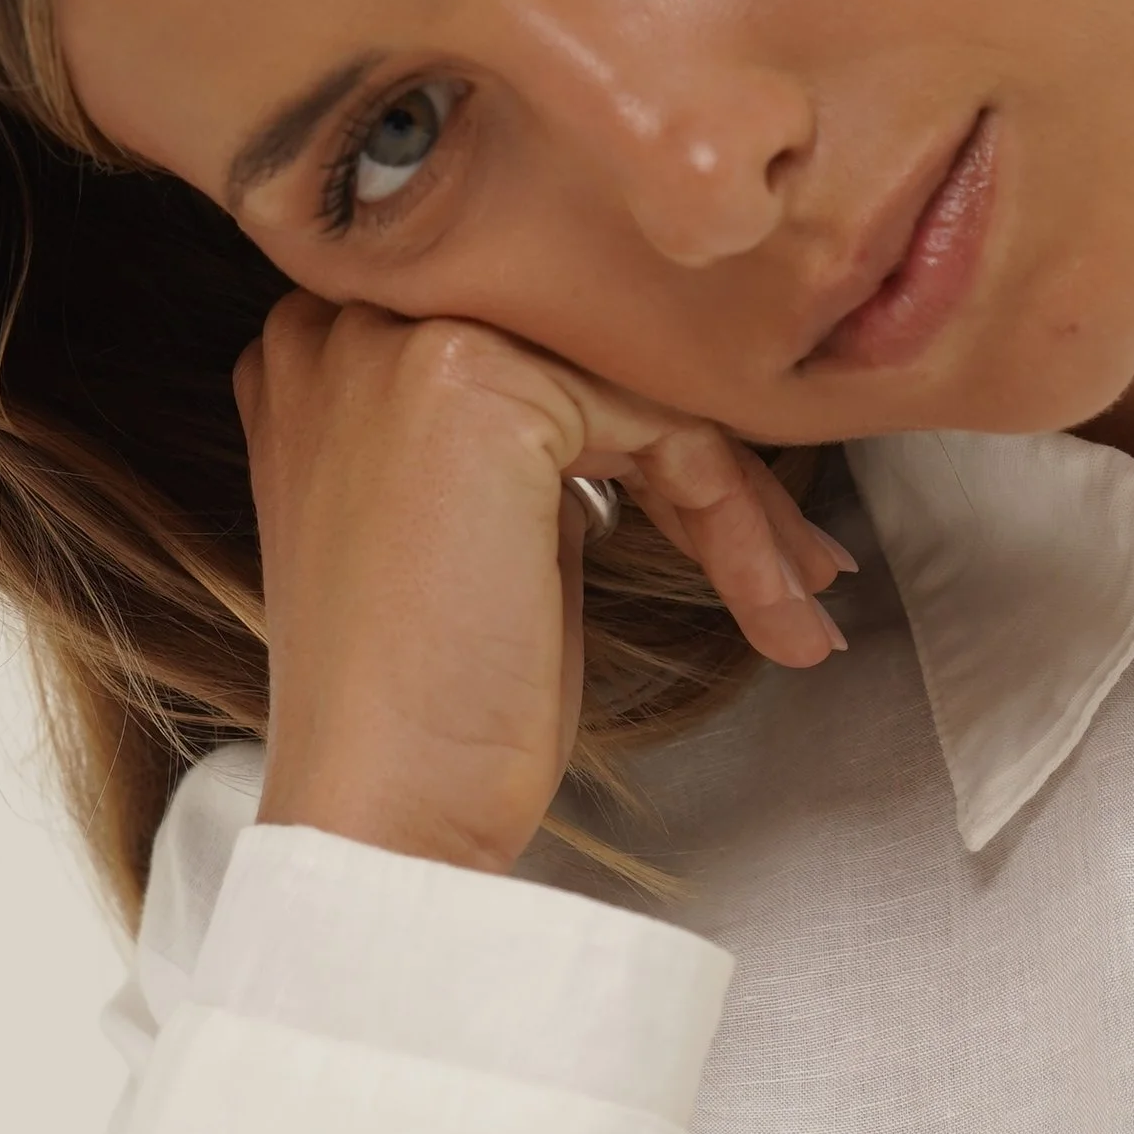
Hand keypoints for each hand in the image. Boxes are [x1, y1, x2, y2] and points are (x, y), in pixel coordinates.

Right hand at [235, 298, 849, 872]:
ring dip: (746, 505)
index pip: (546, 353)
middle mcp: (348, 320)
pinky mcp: (468, 382)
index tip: (740, 527)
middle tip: (802, 562)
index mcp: (330, 350)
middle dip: (717, 463)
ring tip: (798, 603)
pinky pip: (664, 426)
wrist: (385, 813)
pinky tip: (770, 611)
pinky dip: (736, 522)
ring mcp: (399, 342)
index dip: (653, 436)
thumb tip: (672, 410)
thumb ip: (535, 445)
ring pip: (642, 387)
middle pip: (597, 358)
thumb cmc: (436, 707)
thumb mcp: (482, 532)